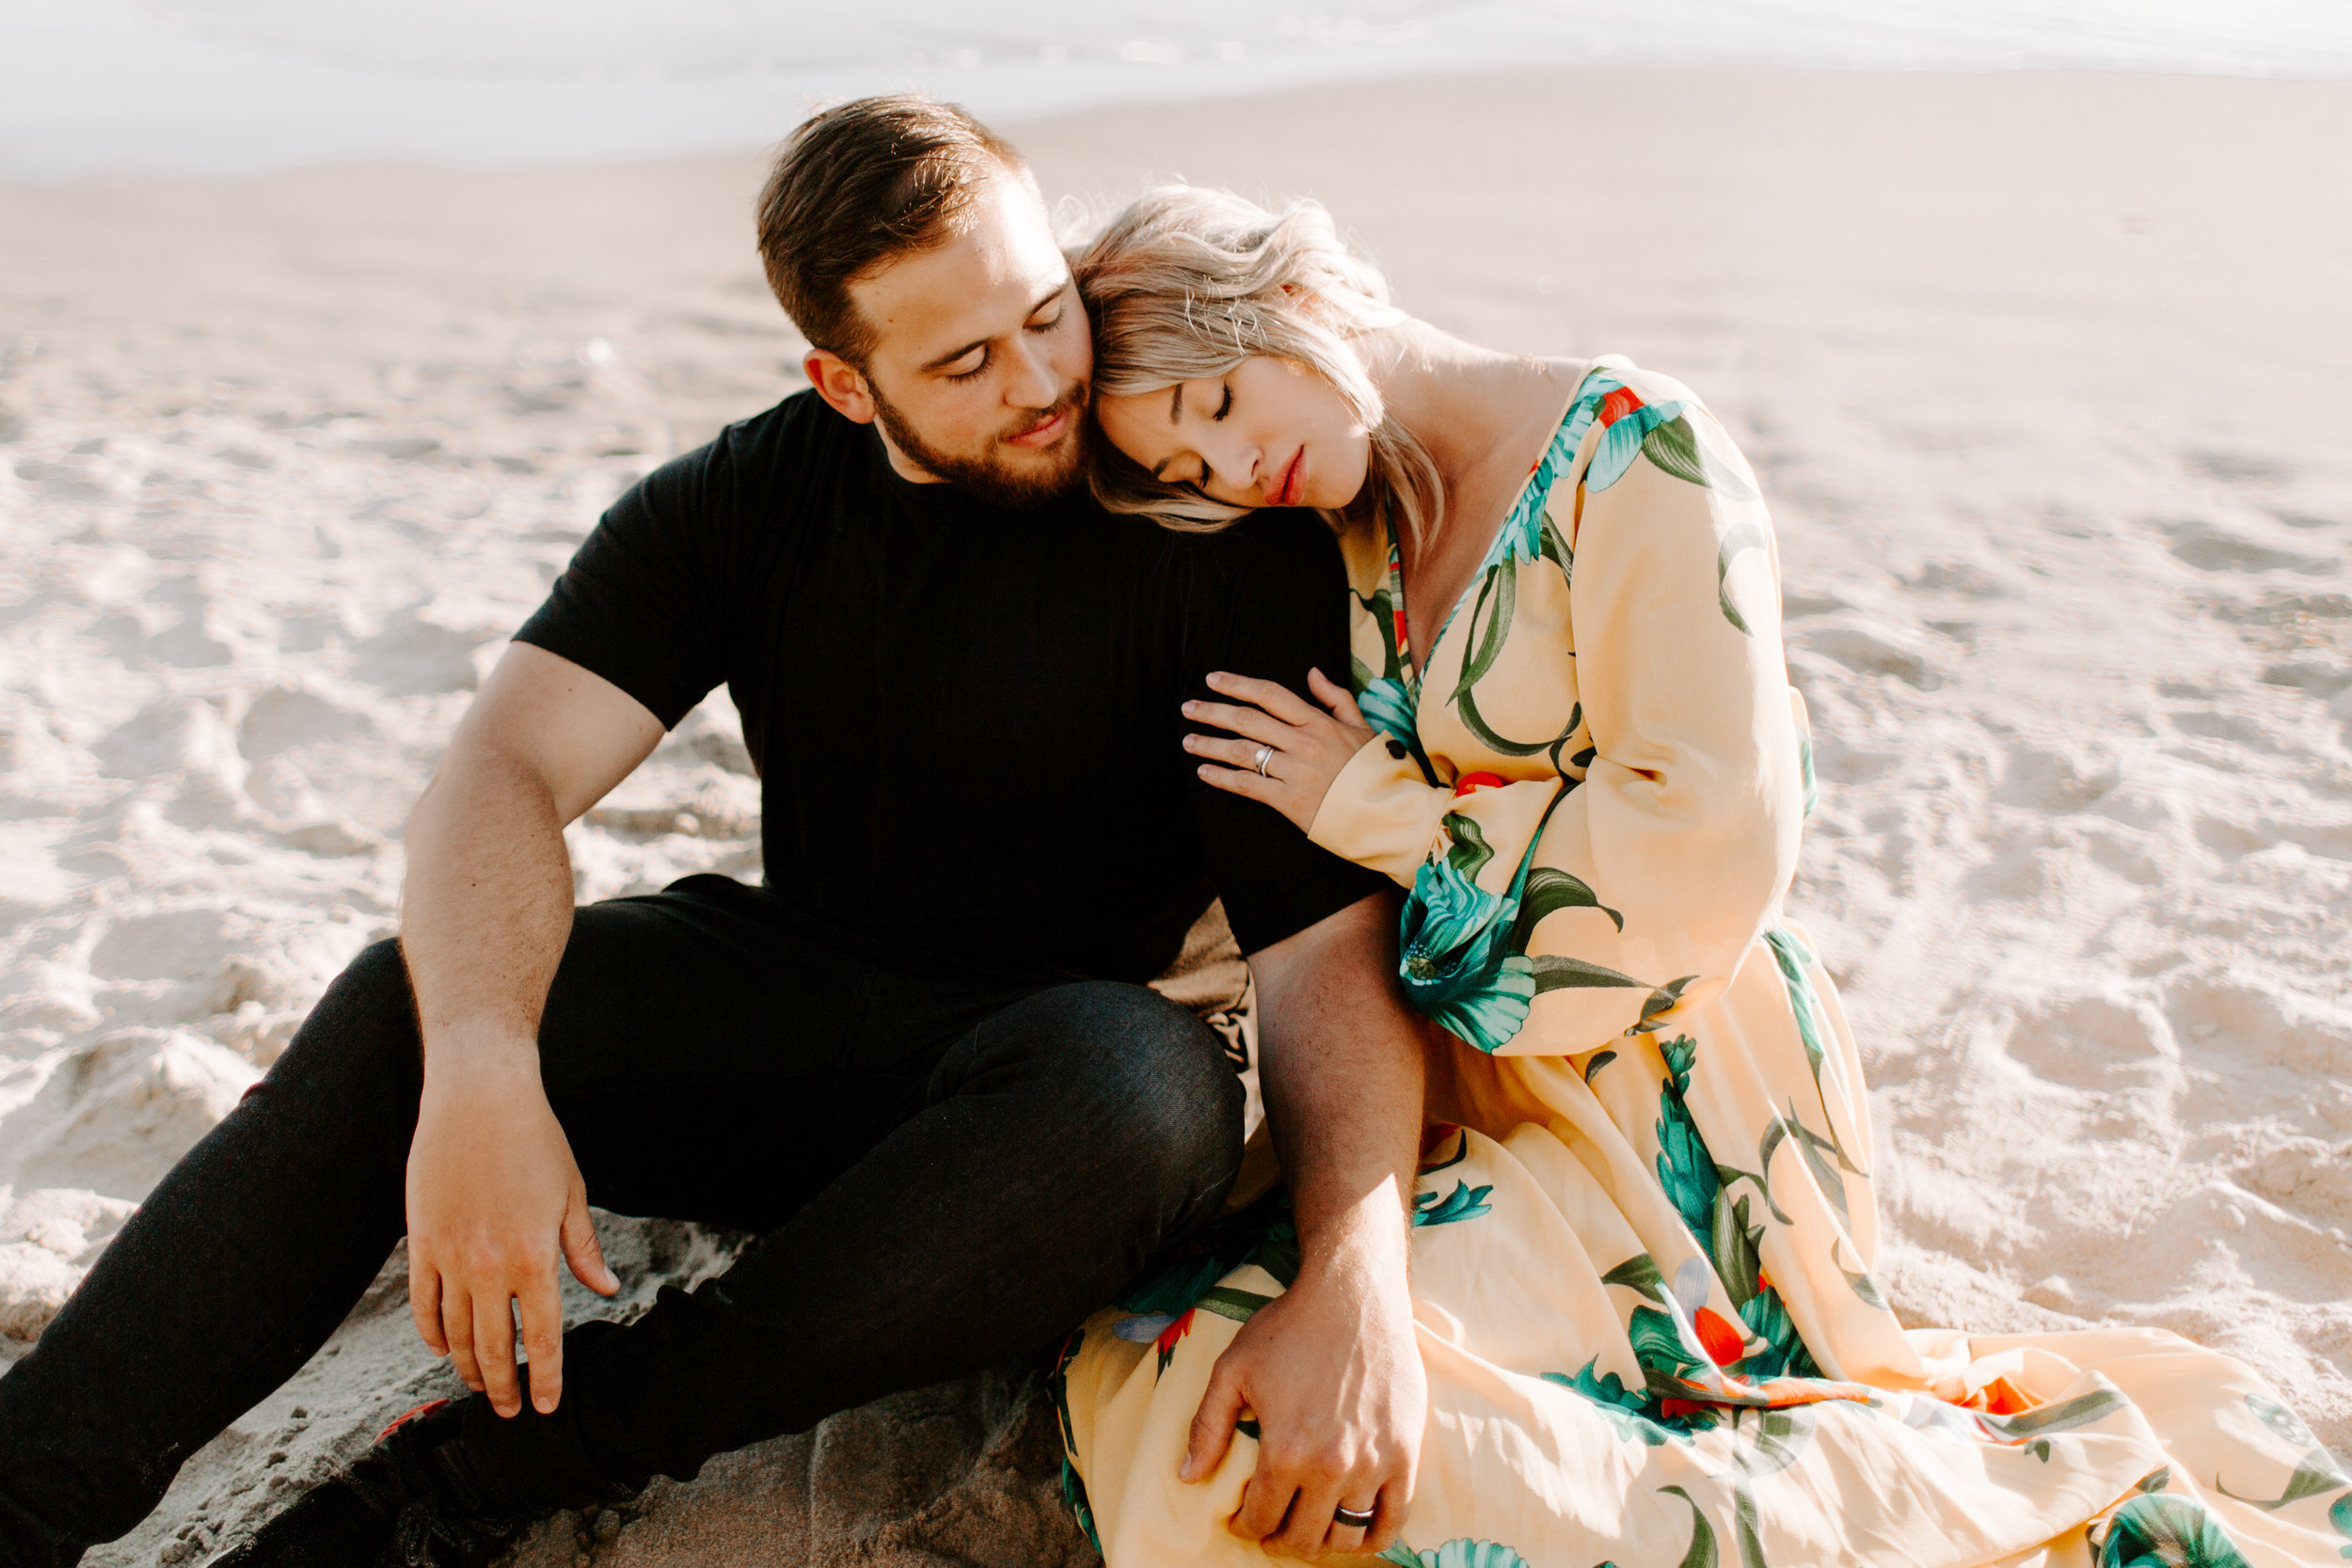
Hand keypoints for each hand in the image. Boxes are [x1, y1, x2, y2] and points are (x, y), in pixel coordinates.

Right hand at [405, 1038, 618, 1417]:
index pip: (541, 1337)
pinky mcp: (421, 1243)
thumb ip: (584, 1249)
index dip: (546, 1376)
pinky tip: (442, 1347)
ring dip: (466, 1367)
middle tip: (509, 1412)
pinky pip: (423, 1304)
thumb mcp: (571, 1193)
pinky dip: (432, 1333)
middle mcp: (490, 1266)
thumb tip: (608, 1290)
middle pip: (494, 1346)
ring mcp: (450, 1257)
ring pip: (455, 1333)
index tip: (546, 1405)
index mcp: (535, 1257)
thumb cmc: (535, 1140)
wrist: (478, 1097)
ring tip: (478, 1385)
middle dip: (503, 1386)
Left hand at [1182, 1232, 1424, 1558]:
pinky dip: (1373, 1538)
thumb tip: (1187, 1476)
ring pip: (1346, 1536)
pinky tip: (1355, 1533)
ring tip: (1311, 1528)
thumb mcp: (1233, 1369)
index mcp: (1284, 1451)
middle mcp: (1330, 1467)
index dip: (1245, 1525)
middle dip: (1280, 1542)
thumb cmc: (1290, 1327)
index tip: (1243, 1519)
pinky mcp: (1406, 1454)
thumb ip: (1207, 1426)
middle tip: (1272, 1530)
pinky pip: (1394, 1519)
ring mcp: (1373, 1464)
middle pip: (1303, 1538)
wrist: (1354, 1294)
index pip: (1261, 1517)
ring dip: (1323, 1543)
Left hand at [1183, 668, 1376, 832]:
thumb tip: (1311, 672)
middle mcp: (1304, 743)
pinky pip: (1247, 786)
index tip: (1212, 679)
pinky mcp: (1290, 802)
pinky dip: (1222, 778)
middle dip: (1213, 712)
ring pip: (1243, 752)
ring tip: (1188, 740)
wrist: (1390, 812)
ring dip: (1211, 744)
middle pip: (1248, 720)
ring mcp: (1296, 772)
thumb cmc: (1377, 769)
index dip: (1238, 684)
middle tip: (1188, 708)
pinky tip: (1204, 772)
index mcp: (1319, 722)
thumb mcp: (1362, 726)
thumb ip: (1336, 698)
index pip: (1270, 695)